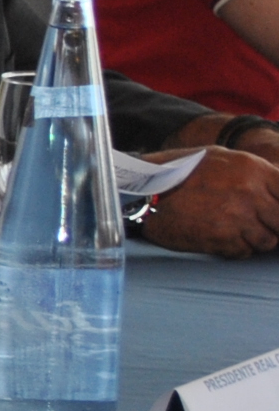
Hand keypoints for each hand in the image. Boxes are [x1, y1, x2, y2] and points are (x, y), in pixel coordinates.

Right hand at [136, 146, 278, 256]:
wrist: (145, 191)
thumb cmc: (183, 172)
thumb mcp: (222, 159)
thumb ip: (255, 173)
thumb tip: (277, 189)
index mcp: (254, 170)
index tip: (272, 211)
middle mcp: (251, 194)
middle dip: (273, 225)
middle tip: (258, 223)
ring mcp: (237, 219)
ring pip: (267, 240)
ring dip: (255, 238)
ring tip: (235, 230)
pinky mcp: (222, 240)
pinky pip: (244, 251)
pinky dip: (236, 248)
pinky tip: (220, 237)